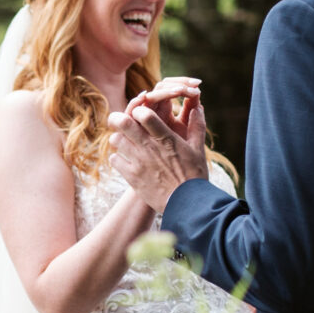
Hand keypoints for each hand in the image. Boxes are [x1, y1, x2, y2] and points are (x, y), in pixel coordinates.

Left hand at [109, 82, 208, 213]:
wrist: (187, 205)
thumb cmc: (195, 176)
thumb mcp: (198, 149)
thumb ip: (197, 126)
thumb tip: (198, 107)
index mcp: (166, 138)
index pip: (144, 114)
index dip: (138, 109)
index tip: (140, 113)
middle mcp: (149, 148)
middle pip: (122, 123)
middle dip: (118, 118)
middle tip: (119, 120)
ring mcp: (138, 162)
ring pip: (115, 140)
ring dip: (119, 138)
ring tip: (126, 142)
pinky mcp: (132, 177)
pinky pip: (115, 160)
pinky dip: (118, 158)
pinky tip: (127, 160)